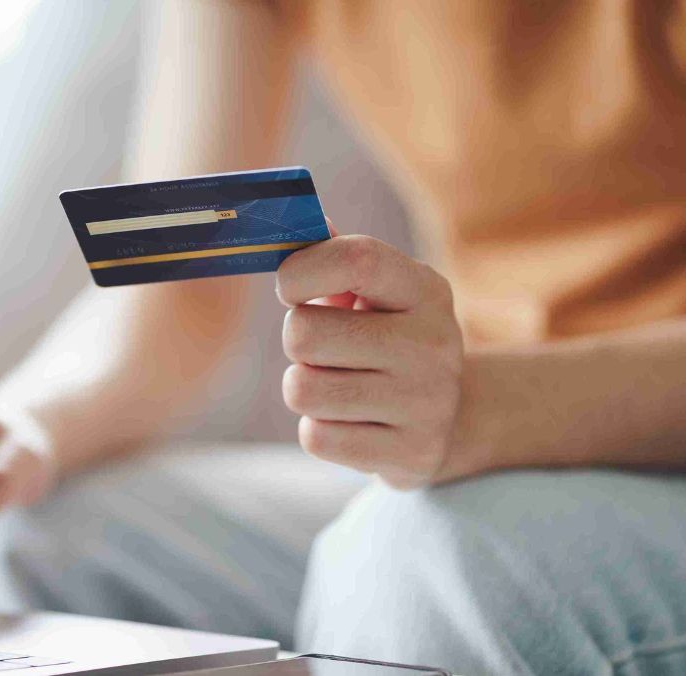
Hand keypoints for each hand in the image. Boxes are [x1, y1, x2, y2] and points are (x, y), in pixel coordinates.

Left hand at [275, 234, 464, 488]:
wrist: (451, 418)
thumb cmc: (388, 338)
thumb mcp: (376, 292)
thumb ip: (331, 257)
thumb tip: (287, 224)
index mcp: (425, 290)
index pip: (355, 260)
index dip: (300, 271)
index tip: (290, 287)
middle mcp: (434, 344)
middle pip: (304, 334)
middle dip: (298, 341)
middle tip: (323, 349)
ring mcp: (428, 403)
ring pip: (302, 390)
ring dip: (304, 387)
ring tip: (337, 383)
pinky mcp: (412, 454)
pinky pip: (317, 437)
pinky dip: (319, 429)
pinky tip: (350, 421)